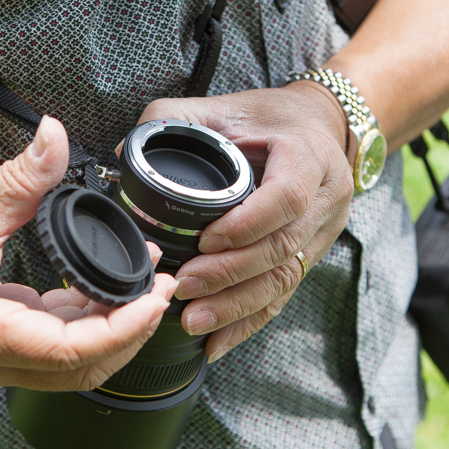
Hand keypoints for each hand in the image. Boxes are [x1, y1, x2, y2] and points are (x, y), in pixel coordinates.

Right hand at [0, 117, 175, 390]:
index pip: (72, 350)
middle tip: (161, 289)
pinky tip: (100, 291)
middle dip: (130, 332)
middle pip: (81, 368)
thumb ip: (22, 178)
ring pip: (69, 365)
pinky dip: (82, 324)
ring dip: (110, 330)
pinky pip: (50, 348)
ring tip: (141, 288)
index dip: (125, 327)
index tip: (156, 296)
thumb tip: (58, 135)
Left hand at [132, 81, 353, 362]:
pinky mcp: (311, 255)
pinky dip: (249, 321)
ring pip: (285, 279)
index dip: (248, 224)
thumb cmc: (267, 116)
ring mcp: (322, 232)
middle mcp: (325, 198)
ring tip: (194, 321)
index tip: (206, 239)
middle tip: (184, 288)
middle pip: (283, 248)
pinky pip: (283, 295)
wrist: (319, 127)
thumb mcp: (221, 106)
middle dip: (231, 274)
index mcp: (308, 156)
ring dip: (237, 306)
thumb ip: (173, 122)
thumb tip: (122, 157)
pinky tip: (218, 341)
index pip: (287, 197)